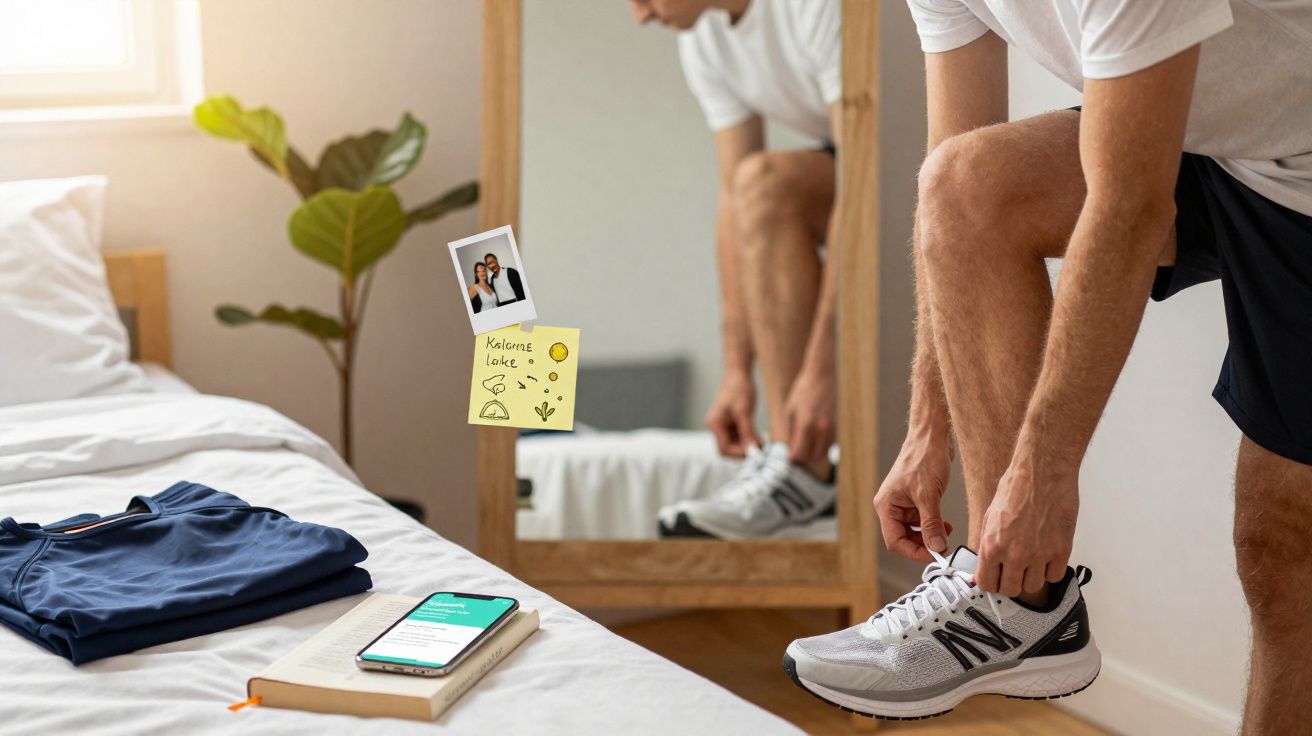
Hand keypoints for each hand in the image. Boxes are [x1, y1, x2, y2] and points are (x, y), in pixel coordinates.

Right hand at [705, 371, 758, 456]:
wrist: (738, 373)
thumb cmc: (738, 388)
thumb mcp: (744, 412)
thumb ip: (747, 432)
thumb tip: (752, 450)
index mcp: (715, 424)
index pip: (724, 448)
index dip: (740, 453)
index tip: (755, 452)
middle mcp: (716, 427)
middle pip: (728, 449)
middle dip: (744, 450)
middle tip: (760, 449)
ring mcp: (722, 425)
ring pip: (734, 445)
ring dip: (747, 446)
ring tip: (762, 443)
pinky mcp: (730, 423)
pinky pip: (738, 437)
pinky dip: (748, 439)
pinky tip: (758, 437)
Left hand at [783, 368, 835, 466]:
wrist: (821, 375)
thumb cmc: (803, 390)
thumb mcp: (790, 409)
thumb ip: (791, 430)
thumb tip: (790, 446)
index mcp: (805, 424)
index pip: (799, 453)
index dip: (792, 458)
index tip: (788, 457)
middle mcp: (820, 428)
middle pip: (812, 457)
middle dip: (803, 458)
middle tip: (797, 453)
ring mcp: (830, 426)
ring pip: (823, 452)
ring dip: (814, 454)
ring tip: (806, 449)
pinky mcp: (837, 424)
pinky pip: (831, 443)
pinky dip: (823, 446)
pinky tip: (816, 441)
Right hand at [874, 429, 955, 561]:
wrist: (931, 437)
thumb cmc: (923, 457)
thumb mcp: (929, 495)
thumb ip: (931, 524)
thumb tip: (936, 547)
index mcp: (886, 506)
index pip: (894, 540)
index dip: (914, 551)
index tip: (933, 555)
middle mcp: (892, 506)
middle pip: (903, 538)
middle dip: (923, 544)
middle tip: (942, 547)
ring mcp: (904, 503)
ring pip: (914, 531)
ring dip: (929, 535)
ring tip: (945, 534)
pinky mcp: (916, 499)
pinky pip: (922, 521)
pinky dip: (933, 526)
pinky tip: (945, 524)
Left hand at [976, 456, 1078, 596]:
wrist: (1043, 472)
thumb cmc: (1017, 487)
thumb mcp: (990, 516)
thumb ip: (986, 544)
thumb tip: (984, 565)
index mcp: (993, 545)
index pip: (986, 583)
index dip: (989, 582)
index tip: (993, 578)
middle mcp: (1015, 554)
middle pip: (1010, 590)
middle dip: (1009, 582)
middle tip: (1012, 570)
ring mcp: (1040, 555)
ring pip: (1033, 587)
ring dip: (1030, 577)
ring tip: (1030, 561)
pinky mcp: (1061, 551)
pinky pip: (1055, 577)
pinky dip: (1050, 570)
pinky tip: (1046, 557)